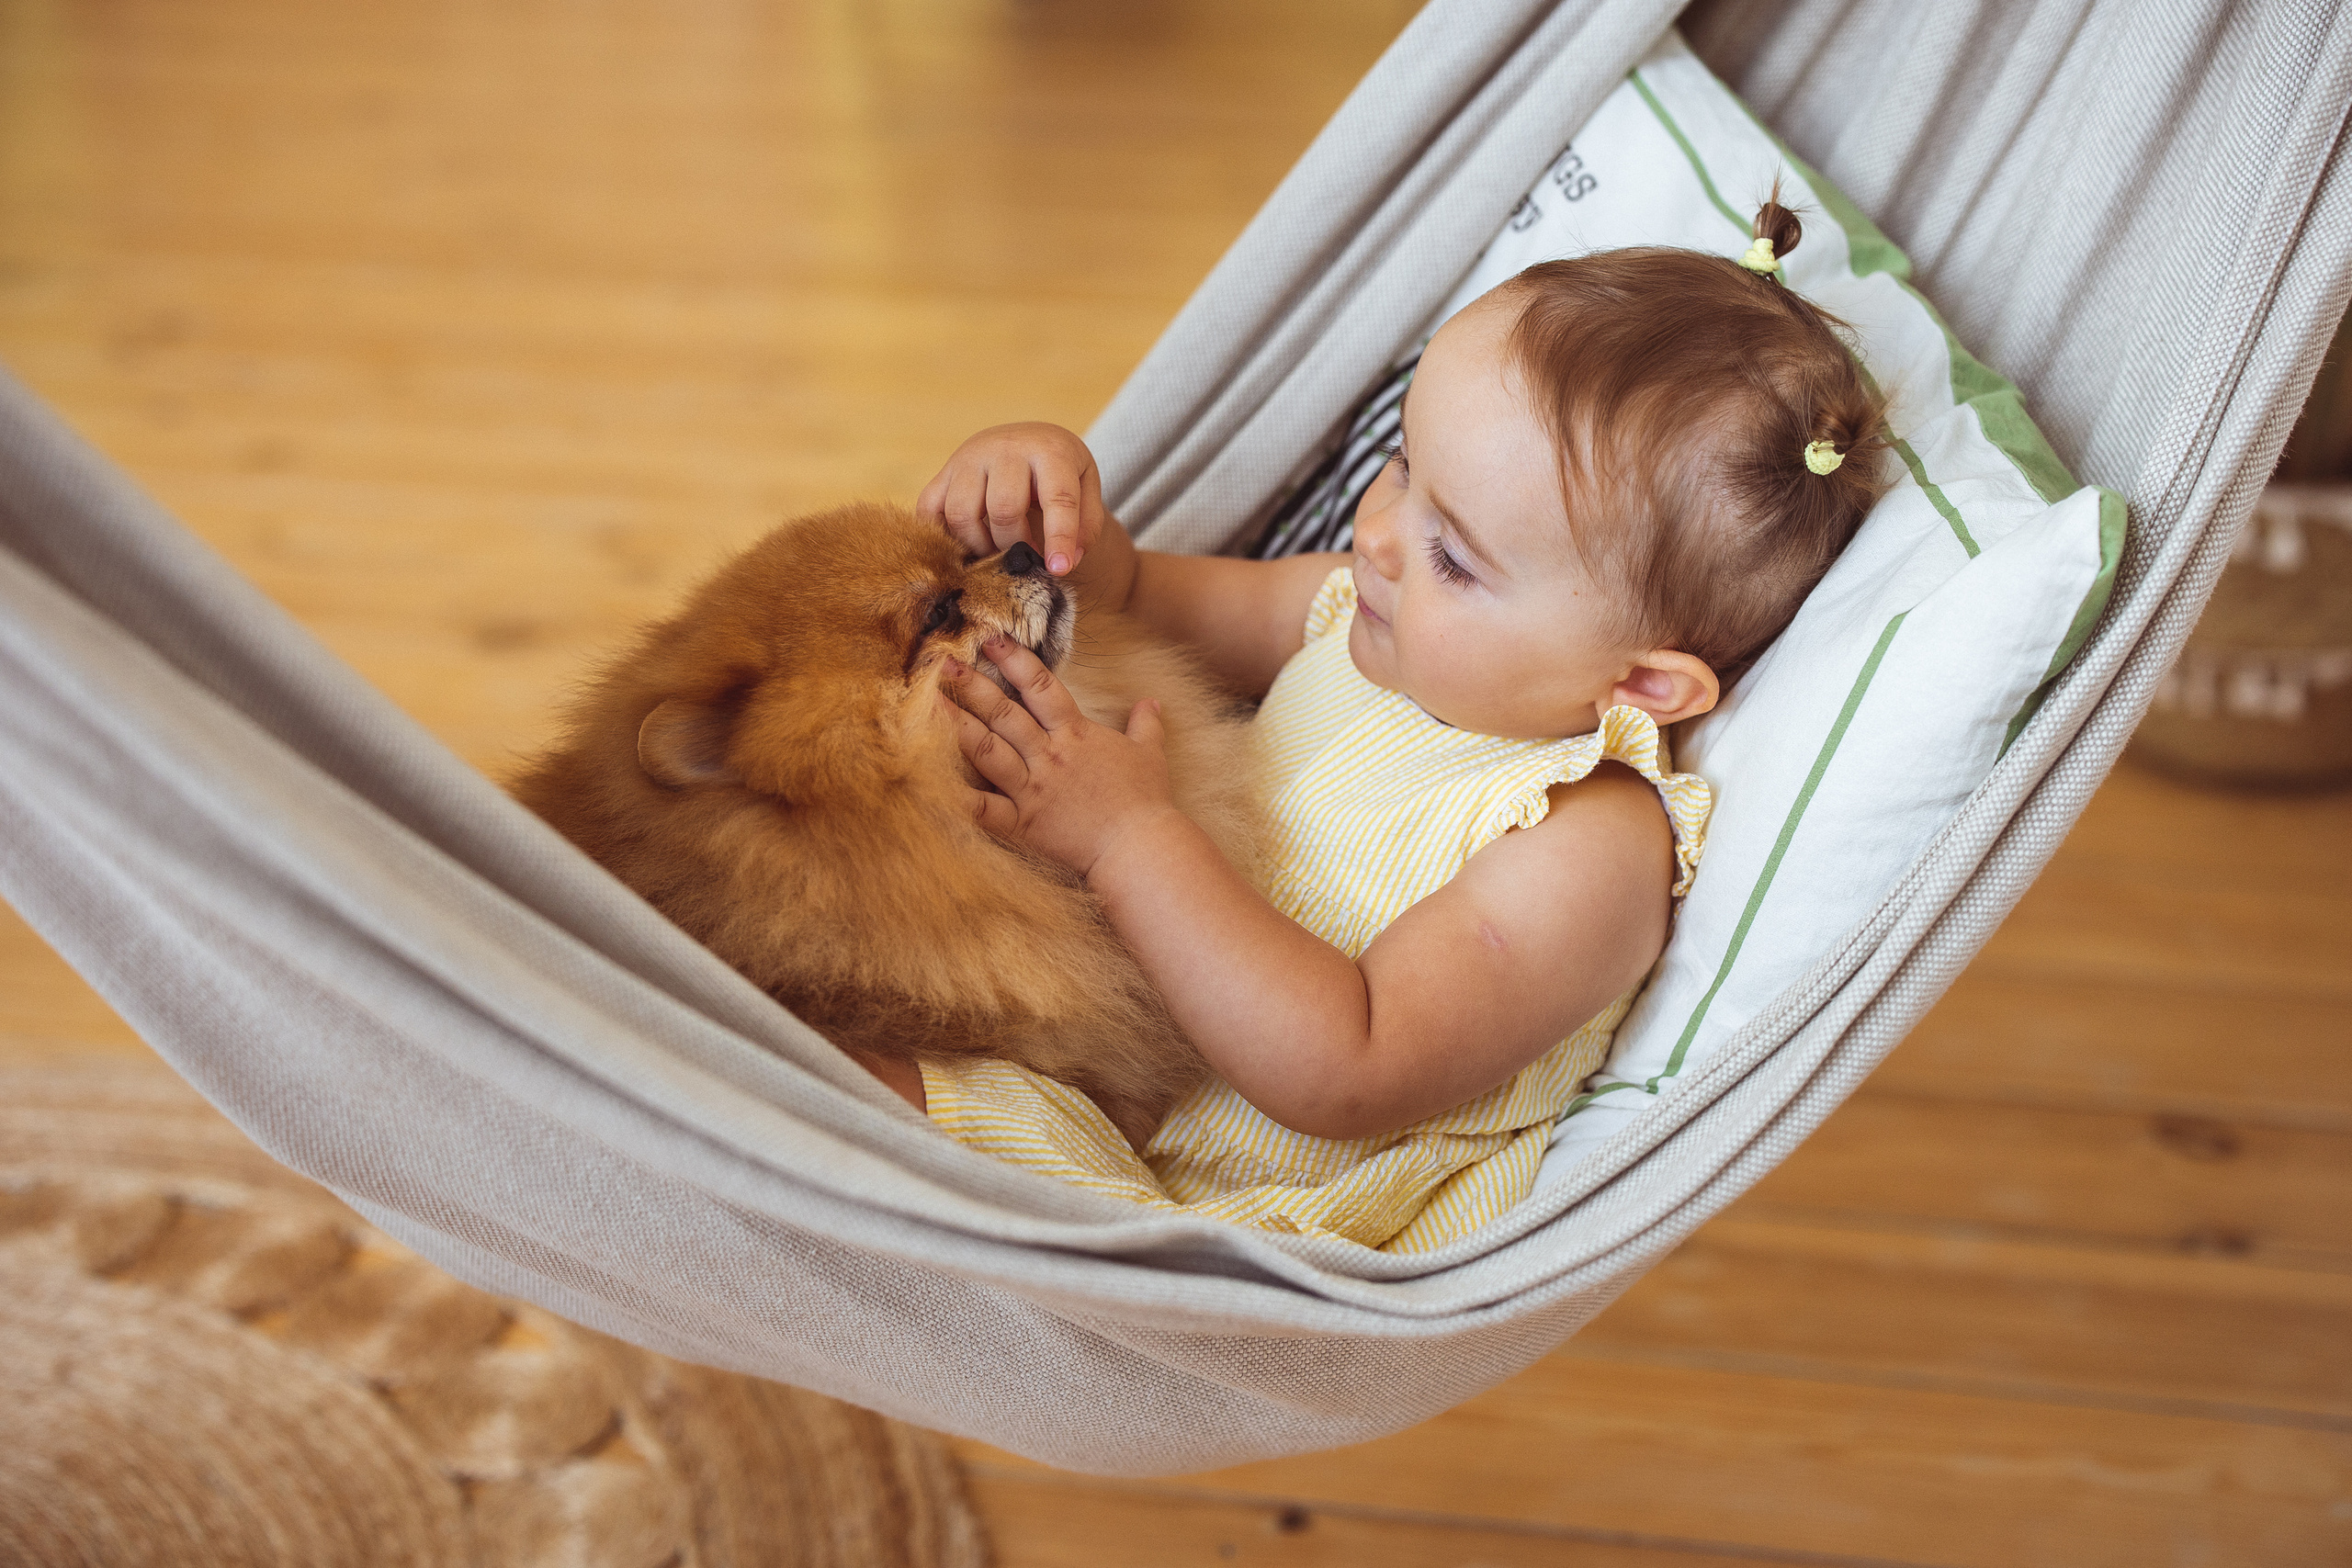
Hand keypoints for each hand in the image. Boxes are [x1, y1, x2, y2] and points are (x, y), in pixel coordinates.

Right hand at [916, 422, 1105, 575]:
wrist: (1025, 441)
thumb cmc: (1059, 472)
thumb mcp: (1086, 488)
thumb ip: (1086, 526)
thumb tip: (1061, 564)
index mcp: (1050, 450)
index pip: (1058, 498)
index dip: (1060, 538)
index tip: (1059, 570)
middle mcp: (1005, 448)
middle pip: (1004, 510)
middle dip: (1015, 546)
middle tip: (1025, 560)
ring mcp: (968, 458)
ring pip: (962, 514)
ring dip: (980, 547)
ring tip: (997, 554)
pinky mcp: (943, 473)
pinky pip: (930, 511)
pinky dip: (944, 537)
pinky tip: (966, 547)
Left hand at [943, 635, 1178, 874]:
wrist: (1140, 847)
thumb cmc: (1146, 801)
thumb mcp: (1150, 754)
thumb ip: (1146, 724)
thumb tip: (1152, 701)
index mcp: (1075, 734)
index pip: (1041, 686)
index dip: (1015, 660)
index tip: (991, 638)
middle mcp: (1049, 755)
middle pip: (1004, 713)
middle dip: (973, 685)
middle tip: (942, 663)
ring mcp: (1032, 789)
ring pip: (987, 750)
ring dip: (957, 726)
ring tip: (929, 704)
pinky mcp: (1023, 823)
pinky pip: (984, 809)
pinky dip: (957, 797)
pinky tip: (929, 780)